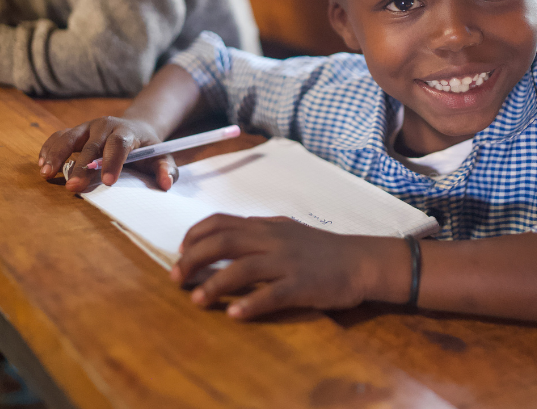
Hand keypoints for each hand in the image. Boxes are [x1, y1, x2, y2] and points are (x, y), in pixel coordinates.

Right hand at [38, 116, 177, 192]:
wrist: (136, 127)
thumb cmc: (147, 148)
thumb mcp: (161, 156)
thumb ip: (166, 169)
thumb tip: (166, 184)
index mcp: (126, 131)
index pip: (119, 145)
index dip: (113, 162)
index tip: (108, 181)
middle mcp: (105, 126)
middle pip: (92, 145)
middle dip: (81, 166)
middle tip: (73, 187)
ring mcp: (87, 127)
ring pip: (69, 137)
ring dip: (57, 154)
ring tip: (46, 173)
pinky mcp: (76, 131)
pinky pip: (59, 137)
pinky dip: (49, 149)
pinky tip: (43, 165)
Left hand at [172, 215, 398, 318]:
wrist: (361, 261)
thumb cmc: (322, 250)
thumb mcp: (287, 232)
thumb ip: (257, 234)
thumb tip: (223, 240)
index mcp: (266, 226)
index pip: (221, 222)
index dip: (195, 235)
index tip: (180, 250)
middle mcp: (272, 239)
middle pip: (223, 242)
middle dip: (193, 259)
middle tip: (175, 278)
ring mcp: (288, 261)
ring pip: (242, 268)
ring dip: (214, 284)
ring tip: (196, 300)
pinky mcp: (303, 284)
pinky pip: (272, 294)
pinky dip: (251, 304)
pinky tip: (234, 314)